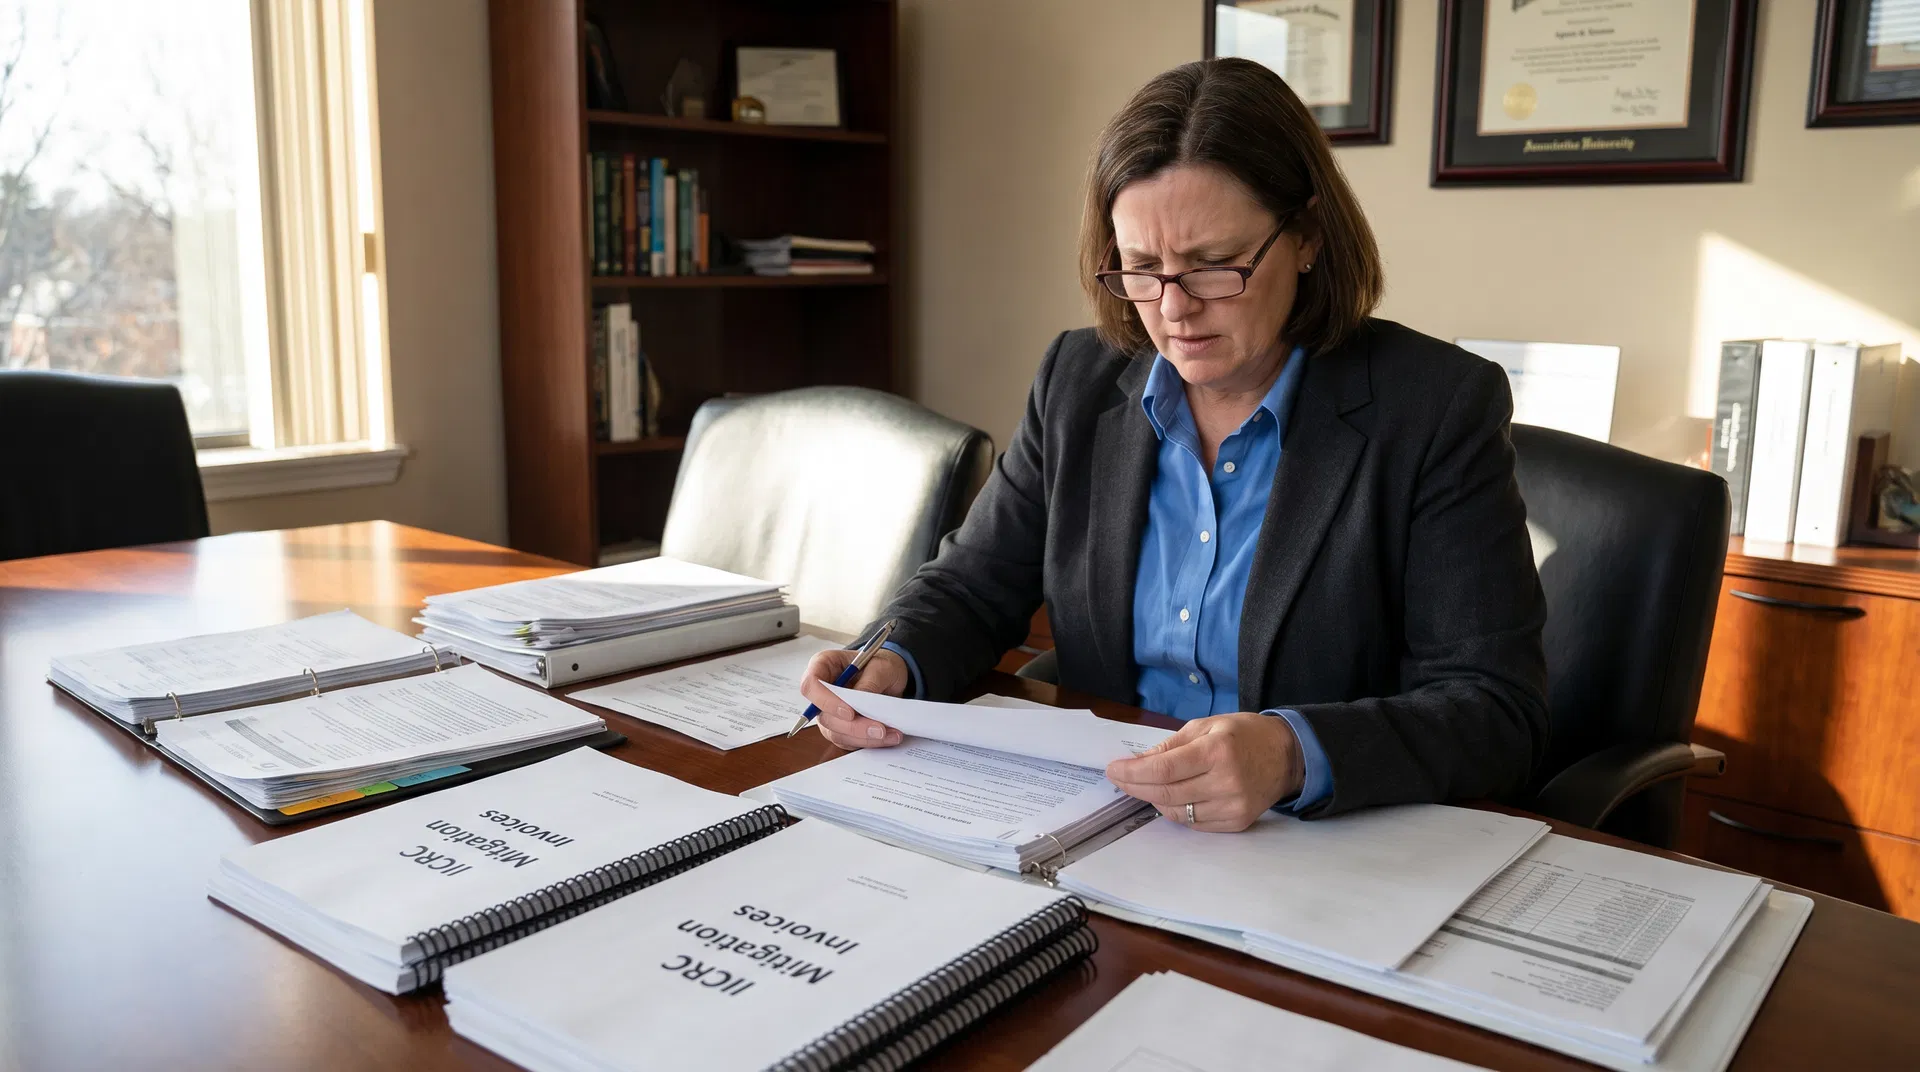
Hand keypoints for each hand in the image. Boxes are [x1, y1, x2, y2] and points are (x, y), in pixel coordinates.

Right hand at [797, 647, 911, 749]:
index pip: (810, 686)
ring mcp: (829, 712)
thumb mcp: (881, 667)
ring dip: (864, 737)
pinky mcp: (841, 728)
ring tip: (891, 733)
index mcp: (823, 666)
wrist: (890, 678)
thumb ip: (869, 683)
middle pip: (824, 716)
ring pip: (837, 733)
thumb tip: (859, 705)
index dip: (826, 702)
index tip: (850, 713)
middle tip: (879, 729)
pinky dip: (869, 741)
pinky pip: (849, 741)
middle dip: (853, 726)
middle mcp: (822, 692)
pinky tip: (889, 736)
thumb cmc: (880, 666)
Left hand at [1104, 713, 1304, 831]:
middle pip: (1166, 793)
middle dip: (1135, 787)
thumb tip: (1139, 762)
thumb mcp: (1207, 725)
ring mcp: (1232, 806)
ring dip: (1154, 800)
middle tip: (1119, 779)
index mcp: (1217, 751)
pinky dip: (1176, 811)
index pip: (1164, 770)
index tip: (1113, 770)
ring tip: (1143, 787)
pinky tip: (1170, 798)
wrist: (1286, 756)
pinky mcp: (1237, 823)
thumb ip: (1171, 744)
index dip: (1133, 773)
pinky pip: (1194, 823)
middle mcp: (1226, 782)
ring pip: (1177, 812)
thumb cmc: (1244, 734)